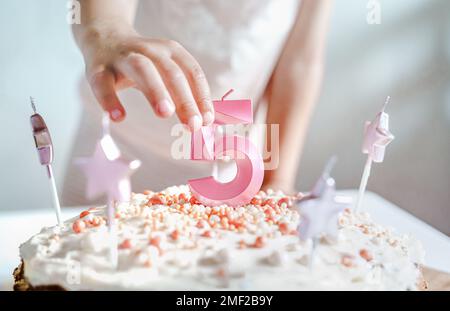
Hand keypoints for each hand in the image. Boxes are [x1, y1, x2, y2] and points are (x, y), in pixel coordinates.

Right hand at [77, 21, 213, 130]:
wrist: (104, 38)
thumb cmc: (142, 64)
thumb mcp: (164, 71)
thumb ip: (181, 93)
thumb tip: (203, 121)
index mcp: (170, 51)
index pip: (192, 72)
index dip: (202, 96)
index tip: (207, 120)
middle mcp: (149, 51)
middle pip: (171, 72)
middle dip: (184, 99)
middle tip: (193, 124)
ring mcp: (123, 57)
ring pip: (142, 70)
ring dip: (155, 91)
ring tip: (165, 113)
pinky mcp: (98, 68)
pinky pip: (103, 84)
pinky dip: (110, 100)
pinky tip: (119, 117)